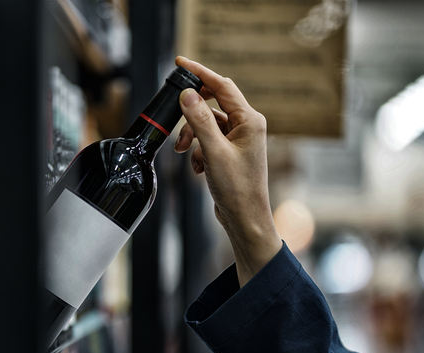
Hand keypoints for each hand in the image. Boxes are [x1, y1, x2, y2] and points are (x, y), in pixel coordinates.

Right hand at [174, 56, 281, 286]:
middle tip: (175, 115)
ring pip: (207, 124)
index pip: (222, 86)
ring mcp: (239, 140)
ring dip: (192, 136)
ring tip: (183, 153)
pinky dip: (198, 151)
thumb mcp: (213, 152)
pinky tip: (197, 167)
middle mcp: (246, 126)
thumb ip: (200, 121)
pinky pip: (207, 141)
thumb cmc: (237, 189)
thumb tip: (188, 95)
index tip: (180, 63)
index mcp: (249, 120)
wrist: (244, 219)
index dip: (199, 73)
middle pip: (213, 103)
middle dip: (191, 114)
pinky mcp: (230, 153)